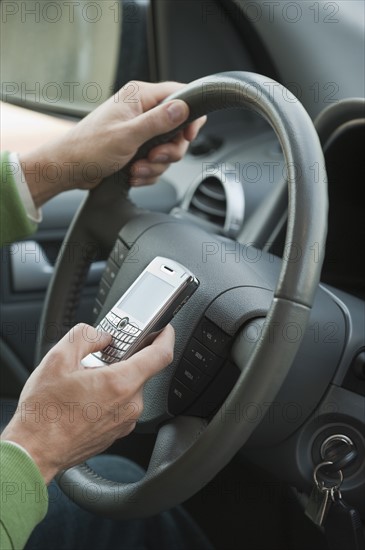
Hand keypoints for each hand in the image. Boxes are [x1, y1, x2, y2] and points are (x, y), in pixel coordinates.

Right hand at [1, 323, 174, 483]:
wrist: (34, 452)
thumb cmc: (43, 414)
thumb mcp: (58, 359)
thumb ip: (85, 336)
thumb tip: (101, 335)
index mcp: (121, 383)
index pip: (161, 355)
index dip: (166, 337)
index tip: (164, 329)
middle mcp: (130, 405)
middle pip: (141, 370)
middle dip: (124, 359)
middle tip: (101, 356)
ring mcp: (125, 421)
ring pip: (129, 388)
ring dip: (114, 378)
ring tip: (85, 382)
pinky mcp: (117, 432)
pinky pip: (121, 405)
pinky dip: (109, 396)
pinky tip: (85, 398)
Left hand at [20, 81, 205, 205]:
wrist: (69, 169)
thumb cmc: (89, 148)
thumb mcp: (128, 135)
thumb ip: (158, 121)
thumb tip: (183, 108)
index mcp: (140, 96)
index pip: (180, 94)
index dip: (190, 116)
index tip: (187, 136)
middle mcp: (141, 111)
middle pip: (177, 130)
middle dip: (169, 151)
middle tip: (153, 157)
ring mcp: (139, 131)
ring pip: (167, 150)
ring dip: (155, 166)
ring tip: (136, 169)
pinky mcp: (136, 149)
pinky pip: (156, 162)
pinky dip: (147, 172)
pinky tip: (132, 174)